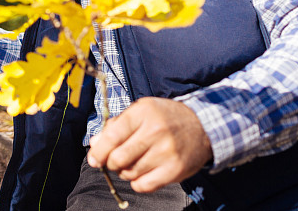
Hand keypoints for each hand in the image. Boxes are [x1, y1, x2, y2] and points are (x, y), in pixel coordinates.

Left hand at [87, 97, 212, 192]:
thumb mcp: (140, 111)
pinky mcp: (175, 170)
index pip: (112, 136)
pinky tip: (141, 173)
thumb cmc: (164, 118)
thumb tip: (94, 144)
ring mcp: (167, 152)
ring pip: (130, 173)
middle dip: (110, 163)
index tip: (94, 159)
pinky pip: (144, 186)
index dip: (99, 151)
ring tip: (132, 163)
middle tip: (114, 161)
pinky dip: (137, 183)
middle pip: (119, 158)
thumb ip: (115, 126)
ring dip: (125, 172)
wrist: (203, 127)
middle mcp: (155, 131)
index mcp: (143, 113)